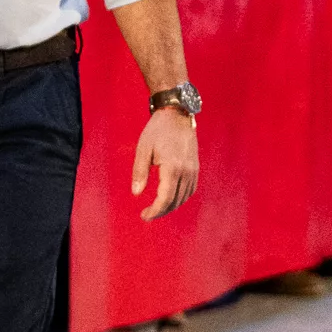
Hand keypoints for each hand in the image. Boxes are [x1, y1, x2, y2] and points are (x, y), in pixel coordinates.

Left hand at [130, 104, 199, 219]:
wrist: (177, 115)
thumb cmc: (158, 130)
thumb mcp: (143, 149)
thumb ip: (140, 172)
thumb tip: (136, 194)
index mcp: (173, 168)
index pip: (165, 199)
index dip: (155, 211)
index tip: (144, 216)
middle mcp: (186, 171)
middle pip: (175, 201)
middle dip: (161, 211)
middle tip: (147, 214)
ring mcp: (193, 170)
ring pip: (184, 197)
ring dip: (171, 206)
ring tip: (157, 207)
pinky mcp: (196, 167)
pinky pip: (190, 189)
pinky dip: (180, 198)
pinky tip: (170, 197)